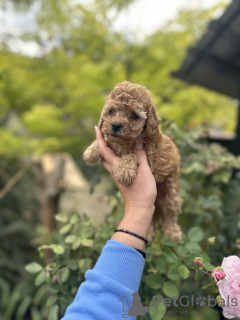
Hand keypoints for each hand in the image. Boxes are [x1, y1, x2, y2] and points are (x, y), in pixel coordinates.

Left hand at [95, 126, 156, 249]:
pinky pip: (118, 165)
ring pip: (110, 161)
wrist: (140, 210)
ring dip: (110, 150)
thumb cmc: (141, 192)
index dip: (99, 138)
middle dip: (103, 143)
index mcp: (116, 167)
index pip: (104, 150)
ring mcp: (118, 176)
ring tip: (117, 142)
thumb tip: (137, 142)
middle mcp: (114, 170)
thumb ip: (140, 156)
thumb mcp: (143, 172)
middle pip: (104, 155)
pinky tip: (129, 155)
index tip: (97, 127)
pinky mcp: (124, 179)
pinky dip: (120, 157)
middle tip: (107, 133)